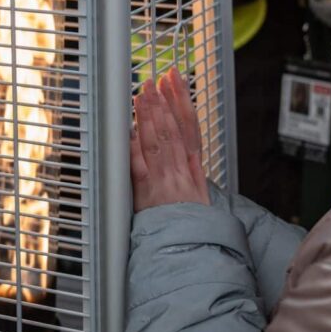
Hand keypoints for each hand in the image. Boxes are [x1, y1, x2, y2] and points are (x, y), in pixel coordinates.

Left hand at [129, 68, 209, 211]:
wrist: (190, 252)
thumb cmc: (192, 225)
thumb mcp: (200, 194)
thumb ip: (192, 169)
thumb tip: (186, 147)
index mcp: (193, 169)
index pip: (189, 126)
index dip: (182, 101)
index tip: (176, 81)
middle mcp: (180, 171)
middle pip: (172, 129)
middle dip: (163, 101)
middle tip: (155, 79)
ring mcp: (163, 182)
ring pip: (157, 141)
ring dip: (149, 115)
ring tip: (143, 93)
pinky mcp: (147, 195)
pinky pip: (139, 166)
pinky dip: (134, 146)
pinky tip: (130, 129)